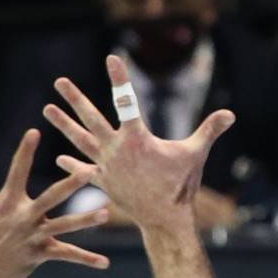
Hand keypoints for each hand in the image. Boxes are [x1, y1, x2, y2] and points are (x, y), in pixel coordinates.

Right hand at [0, 130, 110, 277]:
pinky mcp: (39, 255)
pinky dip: (86, 259)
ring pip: (65, 226)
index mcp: (7, 202)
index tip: (35, 132)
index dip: (25, 151)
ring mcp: (33, 237)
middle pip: (52, 196)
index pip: (17, 170)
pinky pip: (66, 256)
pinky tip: (104, 263)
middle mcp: (23, 217)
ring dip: (85, 220)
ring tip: (105, 213)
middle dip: (71, 184)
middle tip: (90, 171)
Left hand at [42, 56, 234, 232]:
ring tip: (46, 109)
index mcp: (137, 139)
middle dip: (75, 99)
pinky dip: (72, 166)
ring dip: (63, 125)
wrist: (165, 220)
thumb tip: (231, 114)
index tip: (112, 58)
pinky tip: (58, 158)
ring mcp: (107, 167)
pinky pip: (84, 171)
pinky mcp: (104, 183)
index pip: (127, 101)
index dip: (121, 78)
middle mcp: (117, 150)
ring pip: (80, 141)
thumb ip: (210, 130)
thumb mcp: (196, 154)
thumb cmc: (181, 185)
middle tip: (59, 82)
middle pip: (91, 118)